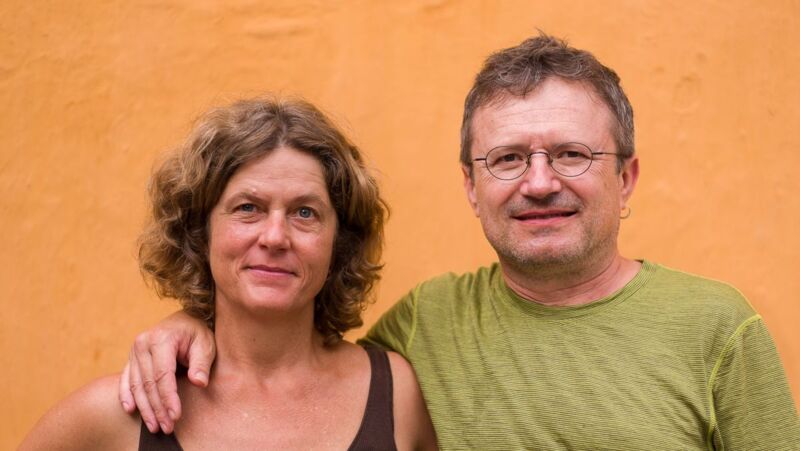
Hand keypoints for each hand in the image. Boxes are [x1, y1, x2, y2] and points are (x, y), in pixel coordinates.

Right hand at [118, 310, 215, 433]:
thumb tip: (199, 382)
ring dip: (145, 408)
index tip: (175, 416)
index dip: (168, 398)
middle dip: (158, 408)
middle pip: (148, 383)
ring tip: (154, 426)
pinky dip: (127, 395)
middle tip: (167, 427)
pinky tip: (130, 410)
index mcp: (161, 339)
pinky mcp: (132, 357)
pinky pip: (126, 379)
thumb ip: (201, 363)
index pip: (163, 375)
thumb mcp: (206, 344)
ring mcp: (134, 350)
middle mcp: (143, 344)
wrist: (185, 319)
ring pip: (137, 385)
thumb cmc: (197, 332)